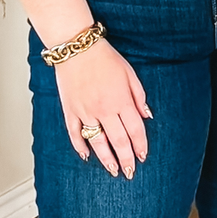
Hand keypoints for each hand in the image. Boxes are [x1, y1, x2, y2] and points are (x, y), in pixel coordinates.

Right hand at [54, 39, 151, 178]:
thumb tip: (147, 116)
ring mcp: (85, 111)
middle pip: (118, 141)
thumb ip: (139, 96)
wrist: (75, 46)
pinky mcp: (70, 109)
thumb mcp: (129, 72)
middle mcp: (104, 109)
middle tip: (130, 172)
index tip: (142, 156)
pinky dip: (80, 146)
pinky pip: (75, 133)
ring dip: (107, 159)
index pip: (135, 130)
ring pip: (97, 142)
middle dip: (126, 159)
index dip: (140, 146)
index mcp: (121, 100)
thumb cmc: (103, 56)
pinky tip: (86, 156)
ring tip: (113, 170)